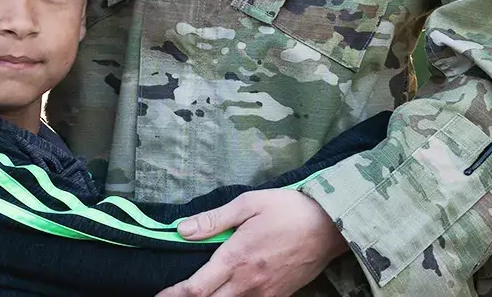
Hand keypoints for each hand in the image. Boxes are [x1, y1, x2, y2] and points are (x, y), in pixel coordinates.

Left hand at [154, 190, 346, 296]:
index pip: (197, 288)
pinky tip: (228, 292)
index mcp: (237, 259)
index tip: (160, 296)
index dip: (174, 295)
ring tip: (200, 293)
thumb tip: (181, 230)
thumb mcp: (249, 204)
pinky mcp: (280, 296)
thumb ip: (213, 220)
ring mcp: (266, 293)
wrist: (332, 226)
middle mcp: (249, 283)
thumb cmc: (289, 209)